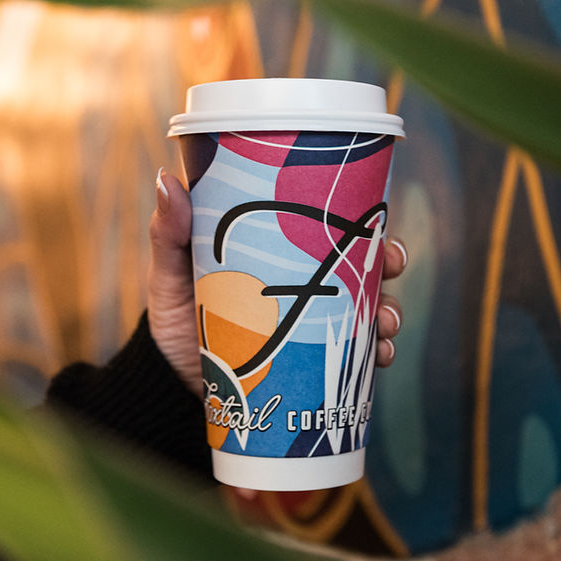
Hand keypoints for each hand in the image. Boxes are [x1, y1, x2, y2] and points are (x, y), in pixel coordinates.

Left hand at [148, 169, 407, 394]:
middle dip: (389, 262)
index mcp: (280, 253)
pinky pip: (356, 356)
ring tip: (387, 323)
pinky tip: (382, 356)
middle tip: (392, 265)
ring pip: (369, 310)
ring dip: (390, 311)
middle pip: (362, 265)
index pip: (329, 228)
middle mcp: (304, 285)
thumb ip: (170, 234)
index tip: (379, 220)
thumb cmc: (174, 318)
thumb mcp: (170, 273)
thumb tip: (168, 178)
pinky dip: (376, 354)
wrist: (172, 381)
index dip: (364, 220)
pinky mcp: (314, 363)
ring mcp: (312, 324)